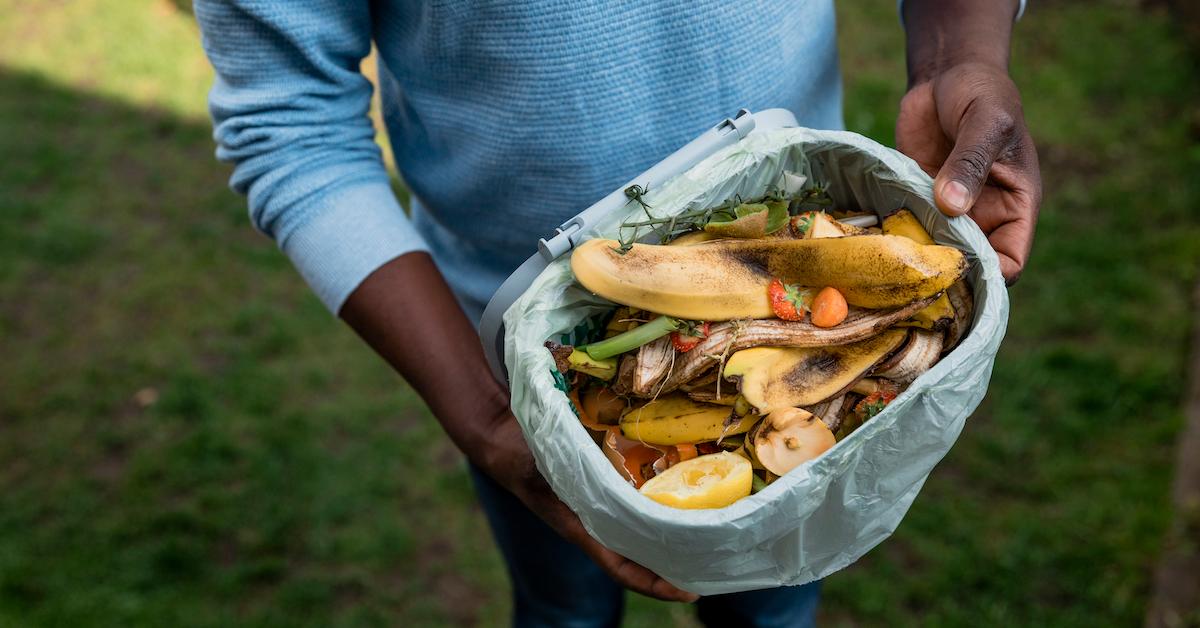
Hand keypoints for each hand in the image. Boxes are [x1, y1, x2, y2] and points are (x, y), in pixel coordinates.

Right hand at [477, 406, 698, 602]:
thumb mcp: (541, 467)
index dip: (655, 585)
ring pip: (647, 531)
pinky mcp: (611, 486)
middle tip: (717, 563)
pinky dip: (666, 501)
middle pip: (644, 556)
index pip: (622, 569)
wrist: (508, 438)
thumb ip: (563, 474)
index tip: (688, 592)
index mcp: (582, 529)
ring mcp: (607, 506)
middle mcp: (599, 523)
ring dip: (677, 534)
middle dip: (678, 564)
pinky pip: (644, 500)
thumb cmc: (523, 457)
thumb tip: (588, 477)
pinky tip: (691, 489)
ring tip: (714, 533)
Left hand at [896, 62, 1041, 282]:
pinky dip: (893, 238)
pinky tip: (872, 241)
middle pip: (969, 265)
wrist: (946, 75)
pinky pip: (907, 230)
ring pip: (935, 253)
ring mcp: (948, 212)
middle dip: (945, 273)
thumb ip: (970, 162)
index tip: (956, 272)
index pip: (1011, 260)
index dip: (990, 275)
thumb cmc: (982, 93)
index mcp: (1015, 205)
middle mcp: (984, 216)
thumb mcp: (986, 122)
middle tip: (912, 274)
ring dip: (914, 258)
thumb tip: (952, 206)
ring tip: (887, 261)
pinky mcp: (917, 202)